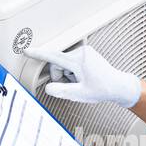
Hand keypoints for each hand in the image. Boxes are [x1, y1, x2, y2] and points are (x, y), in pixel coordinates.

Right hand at [26, 44, 141, 107]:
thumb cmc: (102, 90)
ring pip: (64, 64)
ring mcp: (85, 52)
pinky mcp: (87, 54)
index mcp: (79, 60)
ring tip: (80, 83)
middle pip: (58, 63)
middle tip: (71, 87)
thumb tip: (49, 88)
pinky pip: (72, 63)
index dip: (38, 54)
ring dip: (67, 75)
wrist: (118, 86)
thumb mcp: (80, 95)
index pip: (53, 57)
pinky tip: (83, 79)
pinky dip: (73, 72)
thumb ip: (62, 91)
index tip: (27, 51)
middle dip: (60, 76)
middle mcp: (82, 52)